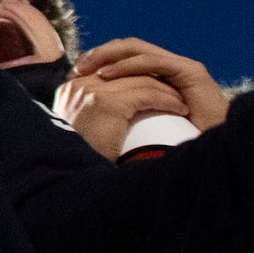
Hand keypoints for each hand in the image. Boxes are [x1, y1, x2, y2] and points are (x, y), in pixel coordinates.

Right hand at [55, 69, 192, 160]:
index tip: (157, 87)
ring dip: (167, 91)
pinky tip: (181, 110)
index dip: (137, 78)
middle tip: (176, 92)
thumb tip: (118, 108)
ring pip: (141, 82)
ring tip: (182, 103)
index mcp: (71, 89)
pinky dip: (168, 101)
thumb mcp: (83, 127)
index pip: (111, 72)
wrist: (75, 180)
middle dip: (155, 80)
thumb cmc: (83, 158)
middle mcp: (79, 85)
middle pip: (126, 72)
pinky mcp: (108, 103)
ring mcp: (92, 92)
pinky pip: (147, 95)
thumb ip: (92, 111)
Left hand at [65, 38, 232, 152]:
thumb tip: (87, 119)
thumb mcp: (141, 128)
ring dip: (109, 56)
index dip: (98, 62)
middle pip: (128, 48)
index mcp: (158, 77)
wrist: (215, 153)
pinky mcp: (191, 71)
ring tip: (87, 70)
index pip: (123, 58)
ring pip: (138, 50)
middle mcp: (169, 68)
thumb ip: (123, 116)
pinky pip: (154, 62)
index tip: (73, 75)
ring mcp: (180, 67)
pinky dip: (128, 66)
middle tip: (77, 68)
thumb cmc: (178, 147)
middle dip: (99, 55)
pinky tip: (107, 76)